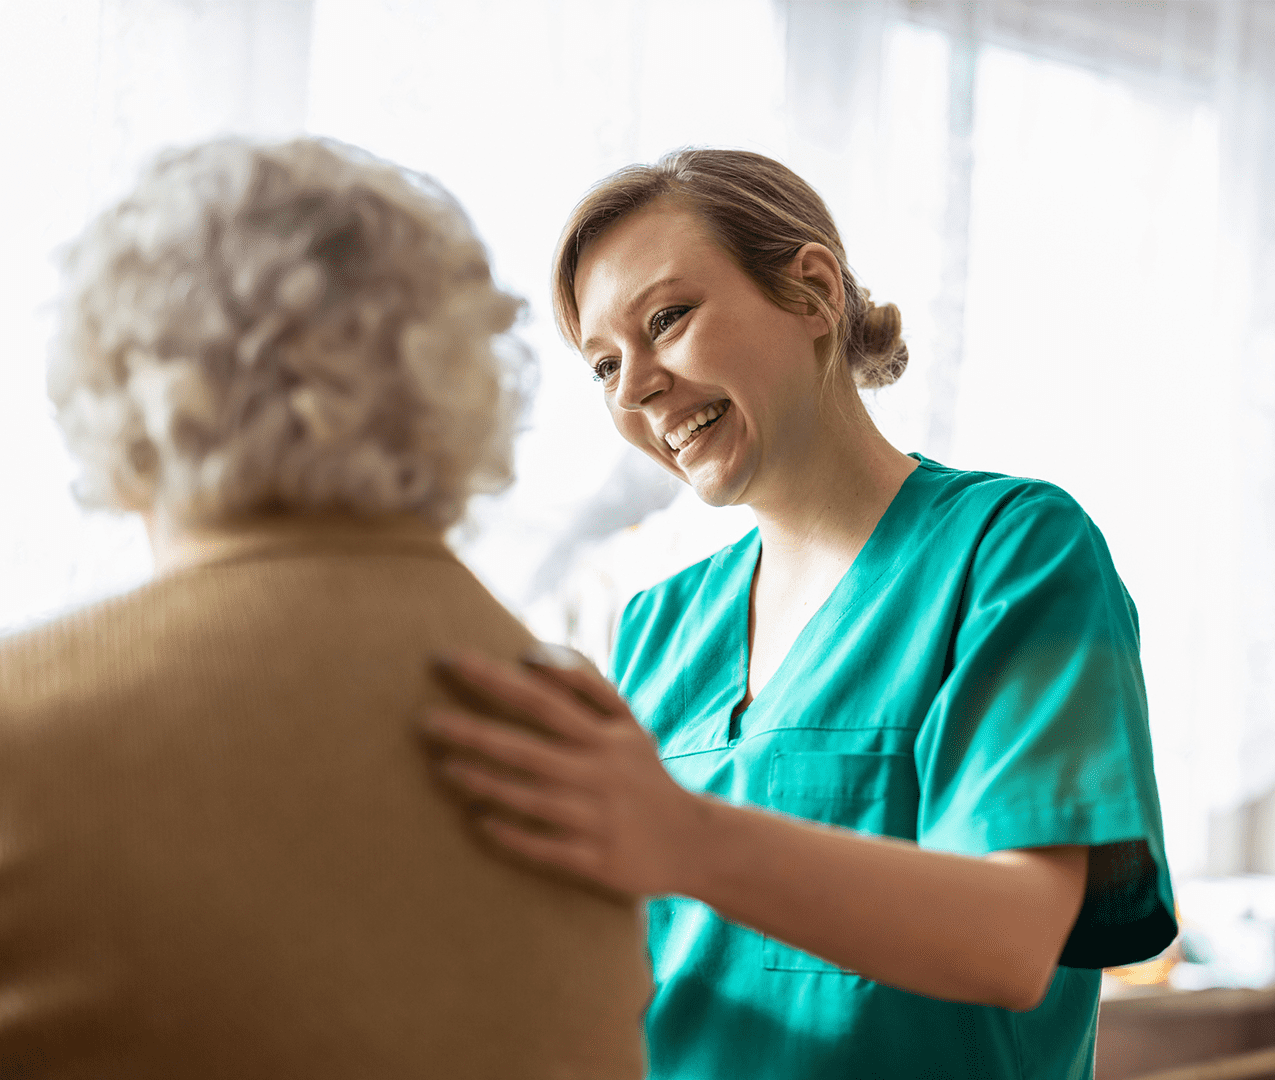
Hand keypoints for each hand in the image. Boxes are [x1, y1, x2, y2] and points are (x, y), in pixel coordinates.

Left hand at [419, 645, 703, 897]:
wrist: (694, 842)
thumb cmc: (644, 774)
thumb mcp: (627, 725)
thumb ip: (585, 685)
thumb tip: (531, 655)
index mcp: (605, 737)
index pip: (541, 699)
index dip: (493, 679)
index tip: (447, 660)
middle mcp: (600, 774)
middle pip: (528, 749)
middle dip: (475, 733)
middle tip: (424, 722)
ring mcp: (598, 819)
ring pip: (532, 798)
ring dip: (485, 783)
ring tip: (442, 769)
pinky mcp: (598, 861)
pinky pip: (547, 849)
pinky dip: (513, 836)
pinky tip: (478, 822)